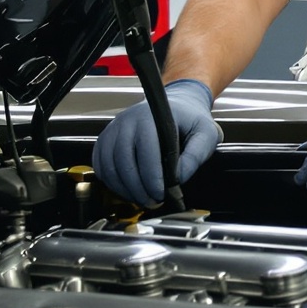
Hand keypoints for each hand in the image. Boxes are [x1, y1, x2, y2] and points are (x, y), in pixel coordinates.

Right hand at [94, 80, 217, 206]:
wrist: (177, 105)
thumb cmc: (190, 120)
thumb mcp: (206, 133)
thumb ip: (196, 155)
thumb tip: (179, 178)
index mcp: (151, 117)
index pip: (146, 150)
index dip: (151, 177)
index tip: (161, 194)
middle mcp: (127, 121)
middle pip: (123, 160)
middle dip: (137, 187)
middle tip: (152, 202)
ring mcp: (113, 129)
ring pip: (109, 165)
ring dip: (123, 188)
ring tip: (141, 199)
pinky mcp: (106, 139)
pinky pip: (100, 164)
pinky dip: (110, 182)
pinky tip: (127, 190)